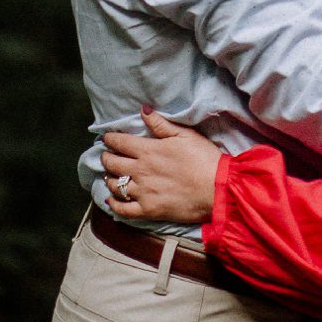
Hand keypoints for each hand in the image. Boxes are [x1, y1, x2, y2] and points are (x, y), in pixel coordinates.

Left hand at [101, 109, 221, 225]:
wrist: (216, 189)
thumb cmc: (203, 159)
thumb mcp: (185, 135)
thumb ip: (161, 124)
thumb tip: (143, 110)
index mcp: (148, 150)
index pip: (120, 142)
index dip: (110, 139)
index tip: (106, 138)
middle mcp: (140, 171)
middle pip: (112, 163)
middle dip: (106, 157)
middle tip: (106, 155)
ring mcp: (142, 192)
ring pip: (115, 185)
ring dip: (109, 179)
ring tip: (109, 175)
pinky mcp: (148, 210)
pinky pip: (123, 209)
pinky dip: (113, 204)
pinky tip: (111, 200)